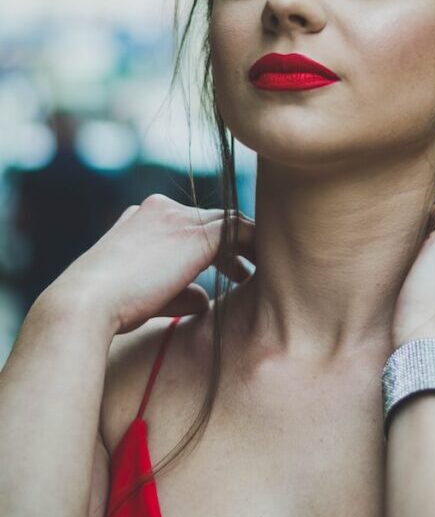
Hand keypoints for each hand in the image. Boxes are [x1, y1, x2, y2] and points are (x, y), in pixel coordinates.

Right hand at [44, 195, 255, 334]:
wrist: (87, 302)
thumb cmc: (109, 307)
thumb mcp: (146, 295)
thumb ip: (179, 292)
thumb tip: (204, 300)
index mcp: (141, 218)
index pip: (187, 224)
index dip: (210, 247)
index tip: (227, 270)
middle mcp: (161, 209)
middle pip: (210, 220)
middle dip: (231, 244)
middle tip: (247, 270)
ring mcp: (178, 217)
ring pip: (227, 222)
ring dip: (247, 245)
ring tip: (263, 269)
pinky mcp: (196, 233)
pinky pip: (238, 230)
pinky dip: (254, 245)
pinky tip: (263, 267)